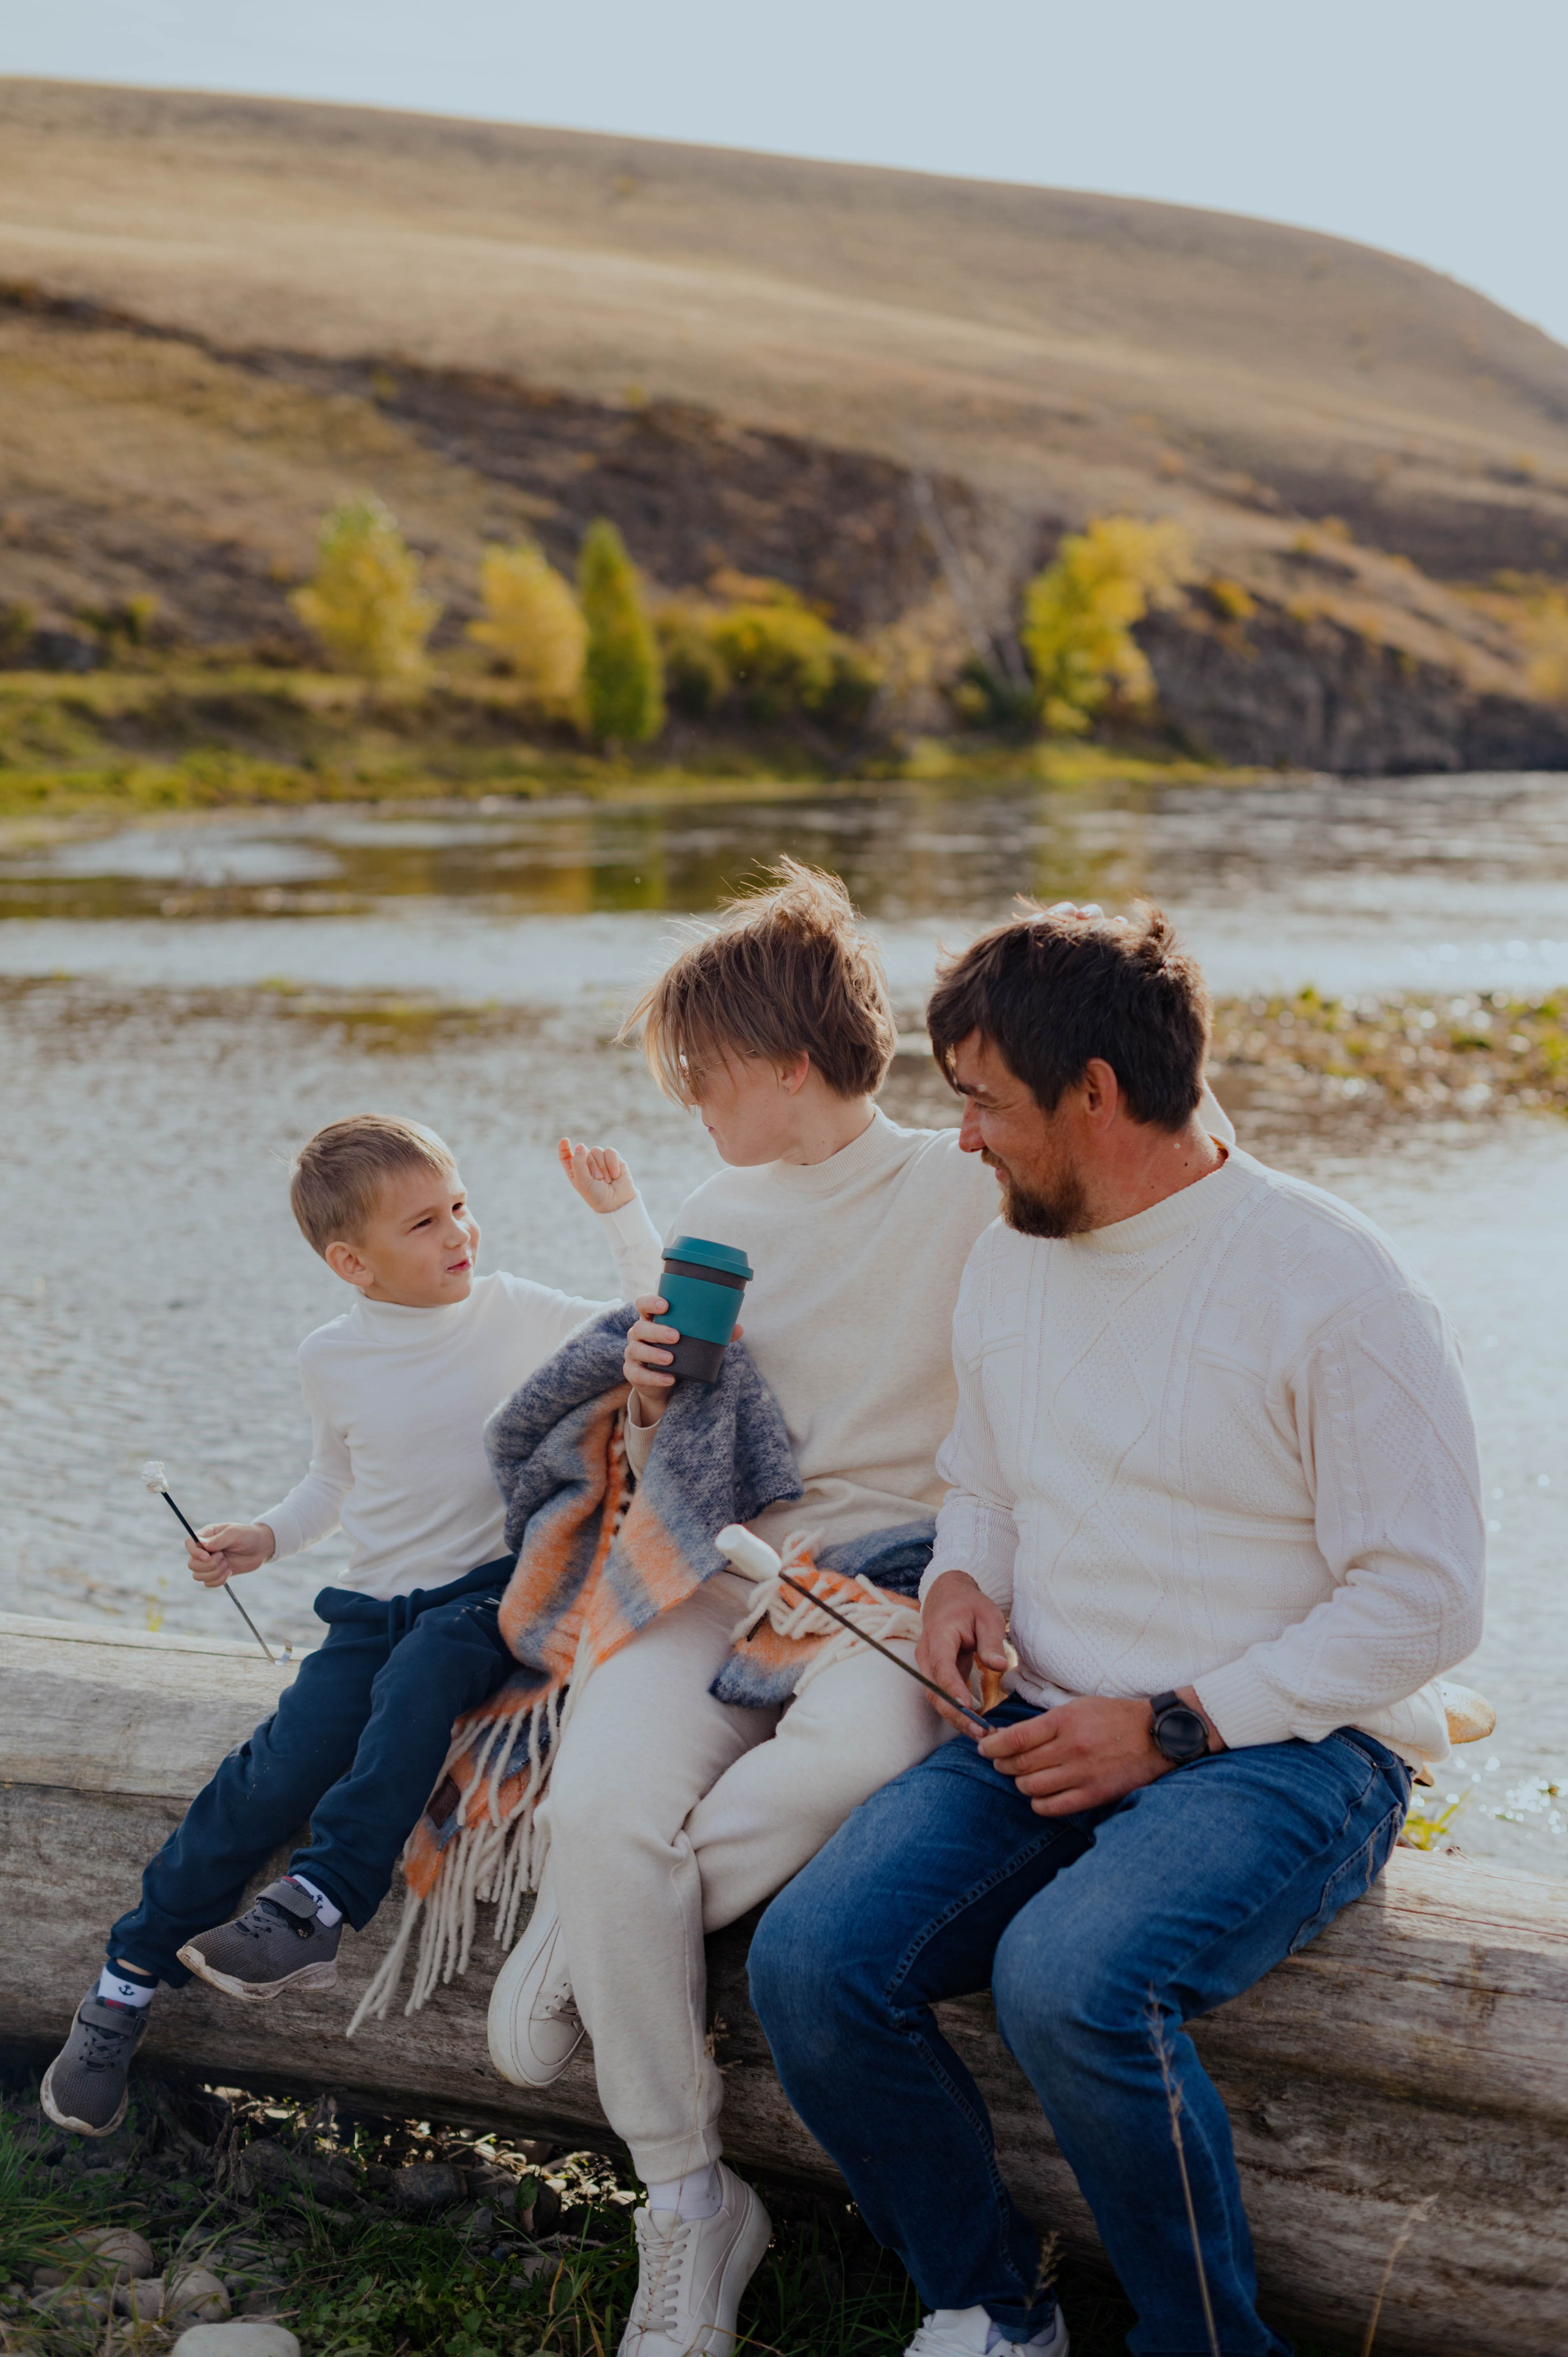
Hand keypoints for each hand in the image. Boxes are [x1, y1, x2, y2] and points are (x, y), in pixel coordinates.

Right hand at [187, 1521, 274, 1587]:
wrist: (261, 1547)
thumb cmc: (248, 1535)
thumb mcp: (234, 1534)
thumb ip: (218, 1540)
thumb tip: (201, 1544)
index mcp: (207, 1535)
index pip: (189, 1543)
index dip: (194, 1552)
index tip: (207, 1556)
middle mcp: (205, 1550)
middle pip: (192, 1563)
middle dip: (208, 1565)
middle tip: (223, 1557)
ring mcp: (210, 1563)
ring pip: (198, 1575)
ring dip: (214, 1573)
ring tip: (227, 1565)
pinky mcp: (216, 1573)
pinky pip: (208, 1583)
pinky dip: (218, 1580)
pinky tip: (229, 1572)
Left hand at [558, 1138, 635, 1214]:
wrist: (618, 1202)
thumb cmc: (597, 1195)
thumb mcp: (582, 1182)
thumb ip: (578, 1163)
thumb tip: (580, 1145)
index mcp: (575, 1170)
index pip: (566, 1155)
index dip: (564, 1147)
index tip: (565, 1140)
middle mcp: (586, 1163)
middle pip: (583, 1152)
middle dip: (591, 1166)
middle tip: (597, 1180)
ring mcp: (600, 1160)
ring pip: (597, 1151)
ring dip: (602, 1167)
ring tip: (607, 1180)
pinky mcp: (613, 1158)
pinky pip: (610, 1152)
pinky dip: (612, 1163)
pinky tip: (615, 1175)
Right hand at [622, 1293, 741, 1428]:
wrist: (665, 1383)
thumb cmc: (679, 1352)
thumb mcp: (692, 1341)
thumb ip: (713, 1334)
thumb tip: (738, 1328)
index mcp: (651, 1319)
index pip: (643, 1304)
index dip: (650, 1302)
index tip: (666, 1305)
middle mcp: (638, 1333)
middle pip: (640, 1327)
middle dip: (657, 1331)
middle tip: (676, 1336)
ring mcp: (633, 1353)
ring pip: (636, 1350)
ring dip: (653, 1354)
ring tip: (670, 1359)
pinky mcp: (633, 1372)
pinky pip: (639, 1374)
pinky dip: (654, 1377)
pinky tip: (669, 1379)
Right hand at [917, 1570, 1011, 1733]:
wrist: (949, 1600)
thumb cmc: (970, 1607)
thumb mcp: (987, 1616)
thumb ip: (991, 1640)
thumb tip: (998, 1665)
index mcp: (938, 1635)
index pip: (941, 1665)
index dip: (951, 1687)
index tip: (966, 1706)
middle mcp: (926, 1654)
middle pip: (934, 1690)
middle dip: (955, 1714)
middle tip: (980, 1731)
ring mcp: (928, 1667)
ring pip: (936, 1699)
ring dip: (956, 1718)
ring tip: (981, 1734)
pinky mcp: (935, 1676)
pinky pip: (942, 1698)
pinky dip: (957, 1713)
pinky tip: (976, 1725)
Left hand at [979, 1690, 1218, 1815]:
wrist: (1156, 1735)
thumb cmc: (1114, 1717)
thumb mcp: (1078, 1707)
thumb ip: (1046, 1723)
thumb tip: (1009, 1736)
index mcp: (1065, 1720)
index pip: (1015, 1738)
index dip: (993, 1745)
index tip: (984, 1747)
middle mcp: (1071, 1747)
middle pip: (1019, 1764)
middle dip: (1003, 1764)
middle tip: (1000, 1762)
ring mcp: (1082, 1773)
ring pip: (1031, 1787)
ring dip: (1021, 1783)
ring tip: (1023, 1777)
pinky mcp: (1093, 1794)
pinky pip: (1052, 1807)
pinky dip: (1039, 1803)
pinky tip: (1040, 1795)